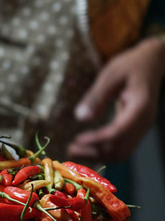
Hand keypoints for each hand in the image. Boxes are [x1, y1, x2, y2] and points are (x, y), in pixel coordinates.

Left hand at [68, 36, 164, 162]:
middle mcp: (144, 122)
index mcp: (140, 108)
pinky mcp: (135, 129)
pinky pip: (121, 147)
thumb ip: (96, 96)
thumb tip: (79, 118)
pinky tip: (86, 148)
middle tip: (69, 149)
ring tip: (74, 151)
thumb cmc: (130, 65)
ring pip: (121, 152)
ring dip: (97, 155)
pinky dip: (103, 151)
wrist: (151, 64)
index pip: (118, 131)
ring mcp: (141, 128)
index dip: (97, 139)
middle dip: (94, 152)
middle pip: (120, 148)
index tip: (76, 140)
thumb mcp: (111, 75)